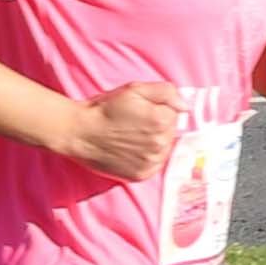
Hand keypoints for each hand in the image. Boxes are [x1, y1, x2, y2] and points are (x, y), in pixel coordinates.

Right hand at [68, 79, 186, 180]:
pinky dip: (146, 157)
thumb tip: (185, 106)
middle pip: (170, 132)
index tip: (141, 110)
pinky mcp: (141, 175)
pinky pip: (154, 164)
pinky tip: (131, 150)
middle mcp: (160, 144)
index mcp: (162, 121)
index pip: (174, 113)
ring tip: (131, 137)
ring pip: (163, 149)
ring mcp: (151, 162)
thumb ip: (165, 92)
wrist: (80, 133)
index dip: (158, 109)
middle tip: (134, 123)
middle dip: (157, 126)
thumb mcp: (134, 90)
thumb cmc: (105, 109)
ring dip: (153, 143)